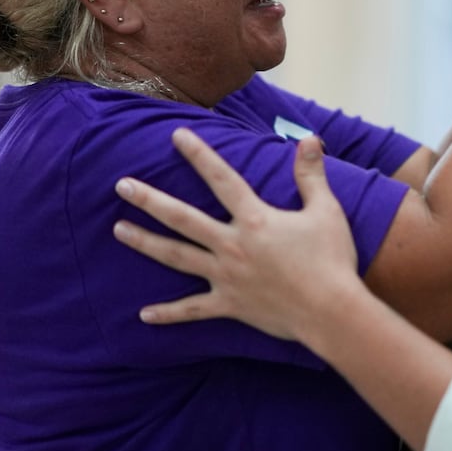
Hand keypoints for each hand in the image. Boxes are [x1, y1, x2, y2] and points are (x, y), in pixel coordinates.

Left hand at [113, 129, 363, 341]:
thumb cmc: (332, 260)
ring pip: (177, 257)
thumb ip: (311, 175)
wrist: (331, 311)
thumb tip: (309, 139)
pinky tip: (144, 315)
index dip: (199, 155)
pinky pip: (193, 310)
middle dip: (150, 200)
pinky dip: (168, 313)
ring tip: (119, 230)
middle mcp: (232, 245)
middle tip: (122, 186)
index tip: (177, 135)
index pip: (221, 179)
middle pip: (182, 218)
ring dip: (146, 243)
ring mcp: (226, 277)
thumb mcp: (325, 211)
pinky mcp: (230, 305)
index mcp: (254, 219)